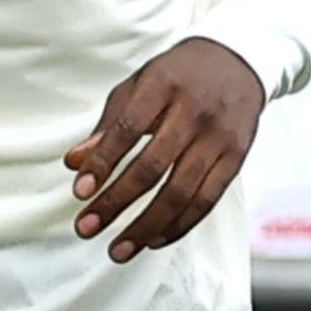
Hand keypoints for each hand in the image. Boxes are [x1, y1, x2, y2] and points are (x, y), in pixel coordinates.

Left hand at [64, 38, 265, 263]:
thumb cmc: (177, 76)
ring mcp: (218, 137)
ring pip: (181, 192)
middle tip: (87, 227)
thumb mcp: (138, 86)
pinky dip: (179, 225)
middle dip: (116, 202)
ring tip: (118, 248)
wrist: (236, 62)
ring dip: (146, 226)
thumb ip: (107, 126)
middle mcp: (193, 111)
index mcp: (162, 85)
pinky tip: (153, 240)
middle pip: (152, 167)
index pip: (127, 130)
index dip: (103, 163)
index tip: (80, 192)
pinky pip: (207, 201)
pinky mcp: (236, 158)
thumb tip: (74, 163)